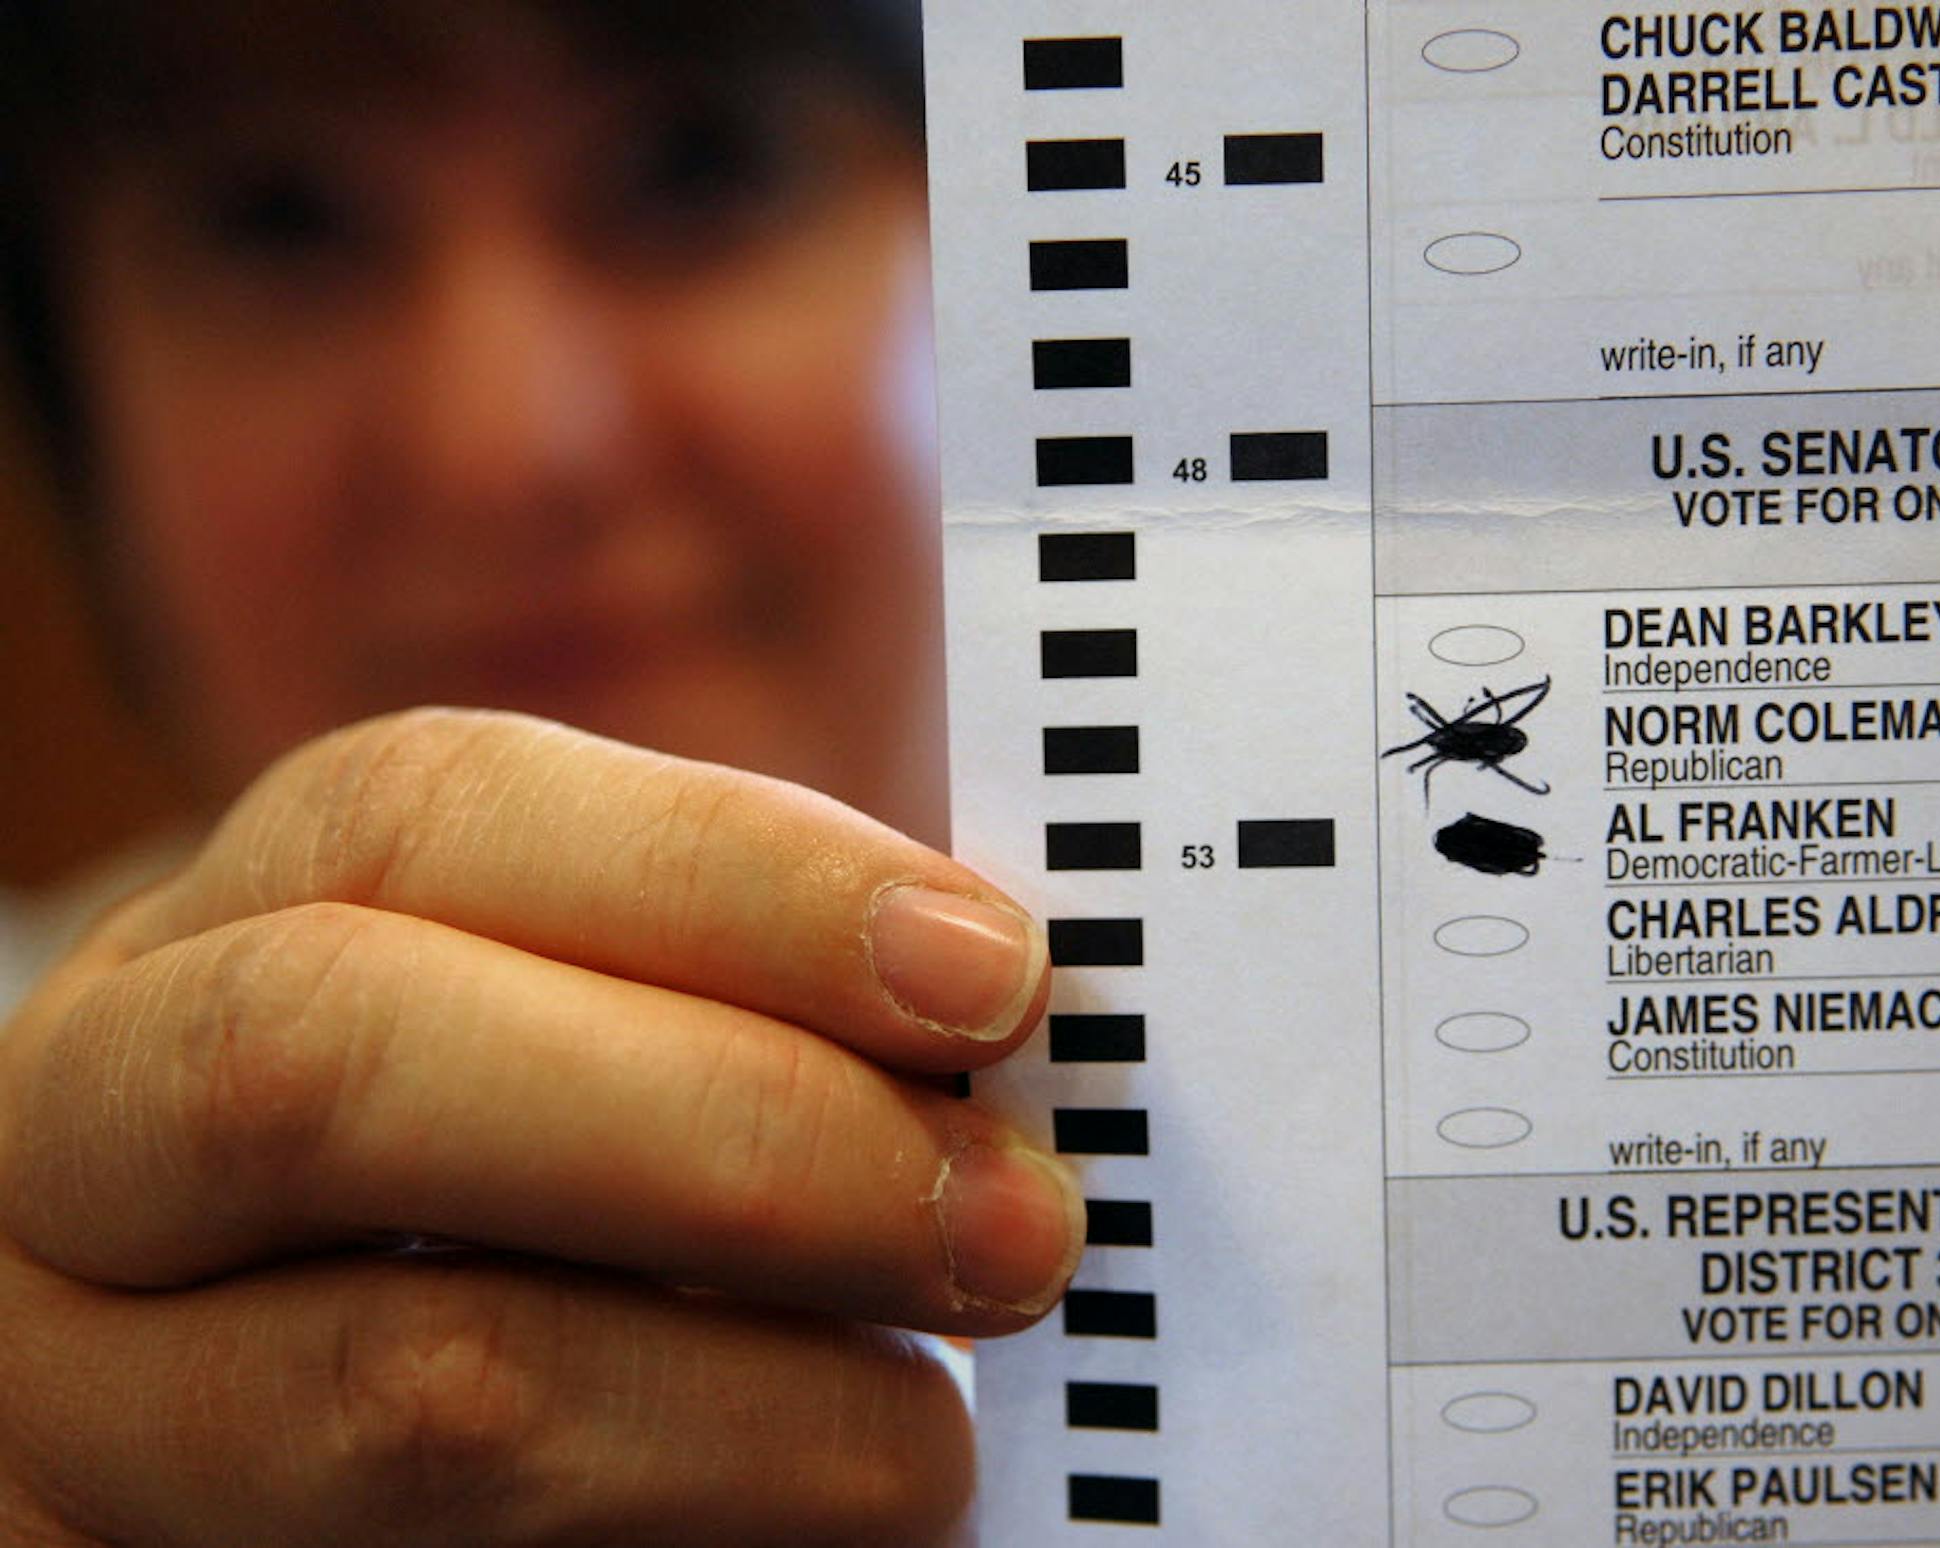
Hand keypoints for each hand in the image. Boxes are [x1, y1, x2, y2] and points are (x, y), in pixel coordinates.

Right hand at [0, 709, 1078, 1545]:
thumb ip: (729, 1003)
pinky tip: (812, 1538)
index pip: (433, 820)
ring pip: (397, 1391)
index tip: (993, 973)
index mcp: (219, 933)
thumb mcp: (576, 1038)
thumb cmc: (510, 1181)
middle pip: (341, 1065)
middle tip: (1017, 1226)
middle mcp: (91, 1145)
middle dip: (737, 1139)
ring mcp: (88, 1403)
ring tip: (934, 1439)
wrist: (288, 1411)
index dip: (737, 881)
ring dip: (750, 1410)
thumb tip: (991, 1007)